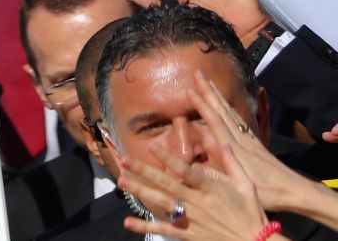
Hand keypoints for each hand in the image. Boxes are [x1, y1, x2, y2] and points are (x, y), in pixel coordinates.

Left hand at [115, 132, 267, 240]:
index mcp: (211, 188)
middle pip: (167, 184)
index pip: (186, 171)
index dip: (169, 159)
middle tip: (125, 161)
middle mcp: (198, 202)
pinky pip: (166, 229)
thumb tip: (225, 143)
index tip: (152, 147)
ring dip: (141, 192)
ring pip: (162, 203)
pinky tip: (128, 222)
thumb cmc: (252, 213)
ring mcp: (192, 219)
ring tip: (122, 182)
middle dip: (145, 171)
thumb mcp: (247, 186)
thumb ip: (233, 164)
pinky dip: (146, 226)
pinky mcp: (189, 235)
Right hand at [188, 71, 326, 216]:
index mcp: (235, 149)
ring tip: (210, 84)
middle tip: (198, 74)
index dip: (203, 106)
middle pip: (223, 112)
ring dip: (219, 97)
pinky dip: (231, 110)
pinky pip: (241, 121)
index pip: (216, 122)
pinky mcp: (256, 144)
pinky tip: (228, 107)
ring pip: (231, 114)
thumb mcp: (239, 186)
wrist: (295, 191)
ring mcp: (250, 140)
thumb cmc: (266, 192)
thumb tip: (191, 162)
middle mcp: (242, 140)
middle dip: (209, 92)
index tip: (190, 90)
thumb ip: (216, 173)